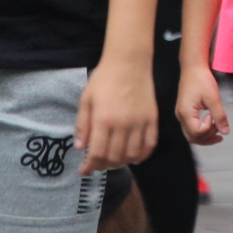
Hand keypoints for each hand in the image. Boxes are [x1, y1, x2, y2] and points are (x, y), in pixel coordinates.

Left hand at [76, 56, 156, 174]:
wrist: (129, 62)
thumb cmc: (104, 78)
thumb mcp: (86, 99)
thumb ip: (83, 124)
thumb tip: (80, 148)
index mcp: (104, 119)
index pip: (97, 153)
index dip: (90, 166)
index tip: (84, 170)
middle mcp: (123, 124)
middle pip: (114, 157)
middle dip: (103, 165)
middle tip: (97, 164)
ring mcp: (140, 123)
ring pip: (132, 154)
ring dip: (122, 162)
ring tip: (113, 160)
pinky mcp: (152, 120)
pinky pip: (149, 145)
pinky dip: (142, 155)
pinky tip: (134, 157)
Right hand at [176, 63, 229, 146]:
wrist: (193, 67)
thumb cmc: (202, 79)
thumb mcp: (213, 97)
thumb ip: (220, 116)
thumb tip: (226, 132)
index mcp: (185, 113)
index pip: (197, 133)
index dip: (208, 128)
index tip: (213, 115)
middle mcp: (181, 116)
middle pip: (193, 138)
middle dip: (207, 138)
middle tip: (220, 132)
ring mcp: (181, 114)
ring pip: (191, 134)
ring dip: (205, 136)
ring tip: (218, 131)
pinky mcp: (184, 111)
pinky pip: (192, 127)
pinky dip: (202, 130)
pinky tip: (212, 124)